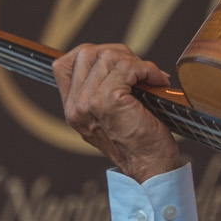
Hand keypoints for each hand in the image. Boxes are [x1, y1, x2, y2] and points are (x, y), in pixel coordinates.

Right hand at [51, 43, 185, 182]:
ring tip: (149, 77)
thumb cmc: (140, 141)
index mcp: (73, 109)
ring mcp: (88, 103)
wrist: (151, 167)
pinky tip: (156, 80)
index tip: (118, 64)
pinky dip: (146, 68)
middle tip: (139, 71)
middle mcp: (75, 106)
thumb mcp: (111, 115)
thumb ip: (102, 91)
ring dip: (134, 62)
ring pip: (107, 56)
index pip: (64, 64)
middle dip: (118, 54)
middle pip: (86, 53)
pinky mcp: (108, 101)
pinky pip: (126, 67)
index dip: (92, 55)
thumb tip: (117, 58)